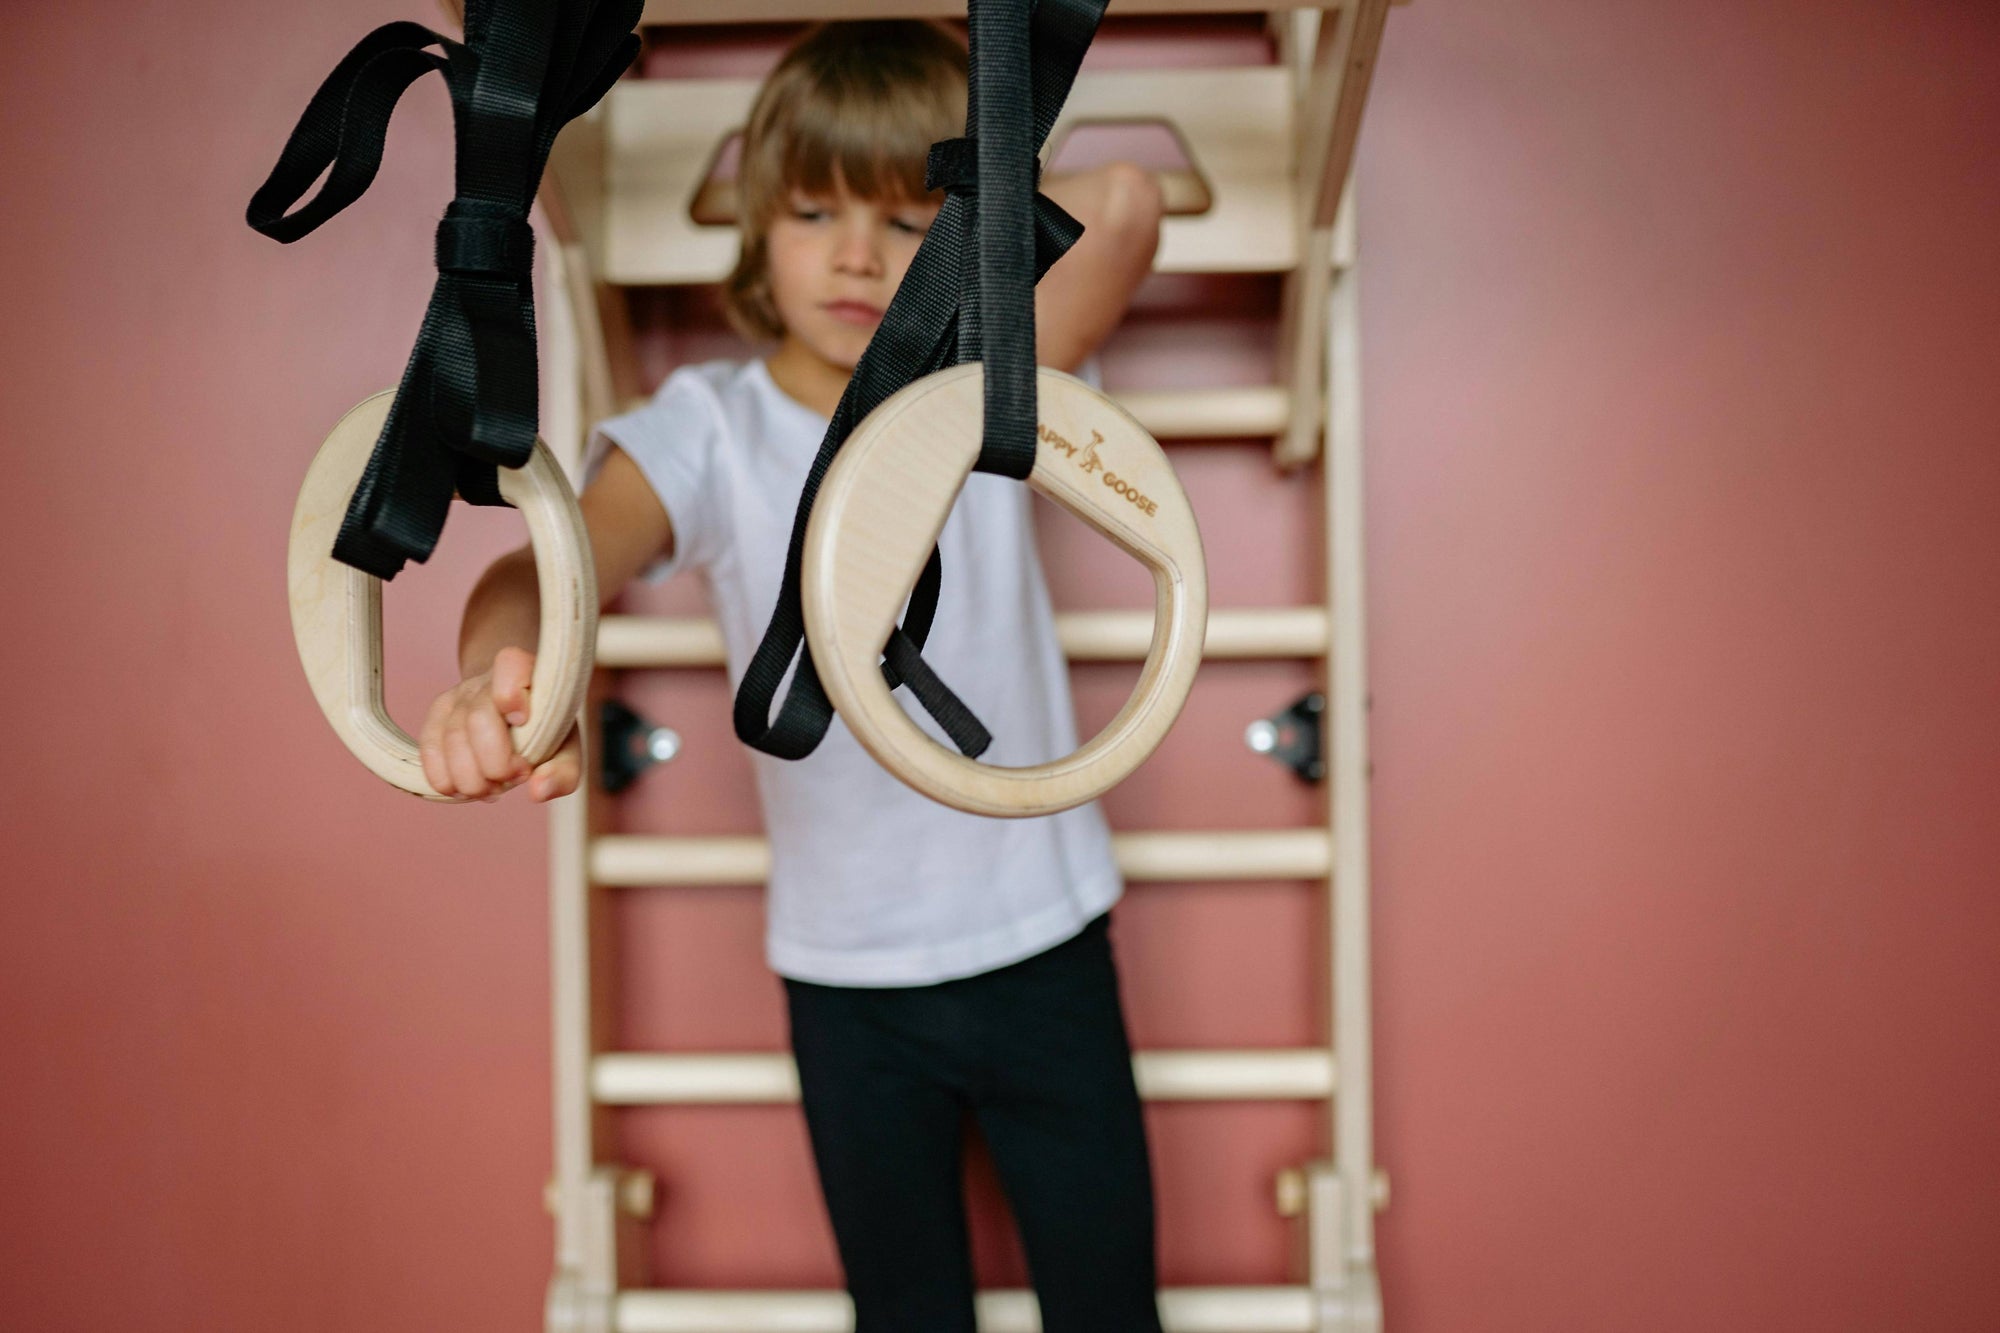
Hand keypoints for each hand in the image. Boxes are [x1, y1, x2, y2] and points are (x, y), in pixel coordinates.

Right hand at [419, 645, 582, 802]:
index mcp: (524, 674)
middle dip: (496, 764)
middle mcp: (484, 681)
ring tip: (493, 790)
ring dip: (472, 780)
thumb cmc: (544, 732)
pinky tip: (465, 790)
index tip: (522, 722)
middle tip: (515, 778)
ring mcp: (455, 698)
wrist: (514, 716)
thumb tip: (539, 792)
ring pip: (452, 740)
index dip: (510, 693)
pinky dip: (445, 780)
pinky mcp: (435, 718)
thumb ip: (563, 772)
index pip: (509, 665)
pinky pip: (429, 751)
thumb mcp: (565, 750)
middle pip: (478, 718)